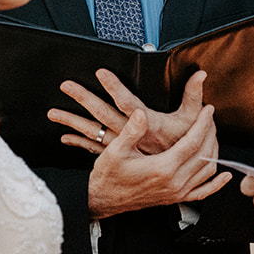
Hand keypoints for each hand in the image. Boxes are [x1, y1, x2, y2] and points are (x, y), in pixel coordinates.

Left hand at [50, 69, 208, 154]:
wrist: (174, 181)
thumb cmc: (181, 148)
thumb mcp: (190, 123)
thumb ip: (193, 97)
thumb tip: (200, 74)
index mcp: (147, 127)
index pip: (127, 103)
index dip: (114, 87)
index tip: (100, 72)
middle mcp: (130, 137)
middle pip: (102, 114)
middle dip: (83, 98)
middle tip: (66, 85)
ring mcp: (121, 147)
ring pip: (92, 132)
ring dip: (72, 122)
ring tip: (53, 112)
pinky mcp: (117, 154)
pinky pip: (93, 148)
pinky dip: (78, 142)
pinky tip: (65, 138)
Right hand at [82, 105, 229, 217]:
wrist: (103, 200)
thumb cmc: (108, 175)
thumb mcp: (115, 150)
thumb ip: (131, 131)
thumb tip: (140, 113)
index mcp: (163, 168)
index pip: (193, 142)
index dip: (203, 124)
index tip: (208, 109)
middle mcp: (174, 182)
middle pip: (204, 155)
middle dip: (211, 133)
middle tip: (211, 117)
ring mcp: (177, 192)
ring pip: (207, 171)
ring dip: (214, 151)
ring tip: (212, 133)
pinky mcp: (175, 199)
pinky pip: (203, 193)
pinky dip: (216, 184)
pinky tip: (225, 175)